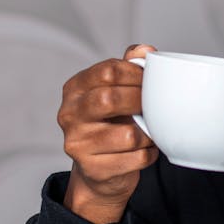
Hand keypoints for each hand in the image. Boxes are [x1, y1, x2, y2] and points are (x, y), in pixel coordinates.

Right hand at [59, 44, 158, 223]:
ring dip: (148, 133)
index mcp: (75, 90)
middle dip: (140, 100)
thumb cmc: (110, 124)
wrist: (99, 171)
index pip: (108, 71)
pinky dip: (149, 154)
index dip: (137, 74)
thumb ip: (129, 67)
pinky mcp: (94, 170)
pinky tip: (146, 150)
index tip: (150, 81)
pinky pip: (136, 159)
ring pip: (128, 135)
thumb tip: (145, 51)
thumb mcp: (114, 91)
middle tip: (153, 105)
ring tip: (150, 131)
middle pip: (110, 98)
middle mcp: (70, 115)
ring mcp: (78, 144)